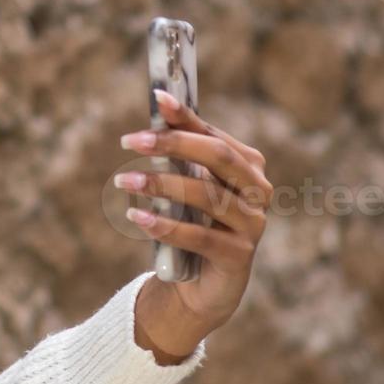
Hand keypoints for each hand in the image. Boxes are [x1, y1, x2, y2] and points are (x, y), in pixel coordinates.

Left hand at [115, 89, 272, 360]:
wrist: (201, 284)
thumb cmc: (193, 222)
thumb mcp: (185, 184)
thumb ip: (178, 151)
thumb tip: (158, 108)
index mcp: (249, 166)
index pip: (214, 135)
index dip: (185, 118)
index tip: (157, 100)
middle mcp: (259, 191)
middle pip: (217, 158)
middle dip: (172, 145)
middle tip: (130, 141)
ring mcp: (253, 225)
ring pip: (206, 196)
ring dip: (160, 184)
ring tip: (124, 180)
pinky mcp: (239, 256)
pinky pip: (199, 236)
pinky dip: (165, 225)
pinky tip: (136, 215)